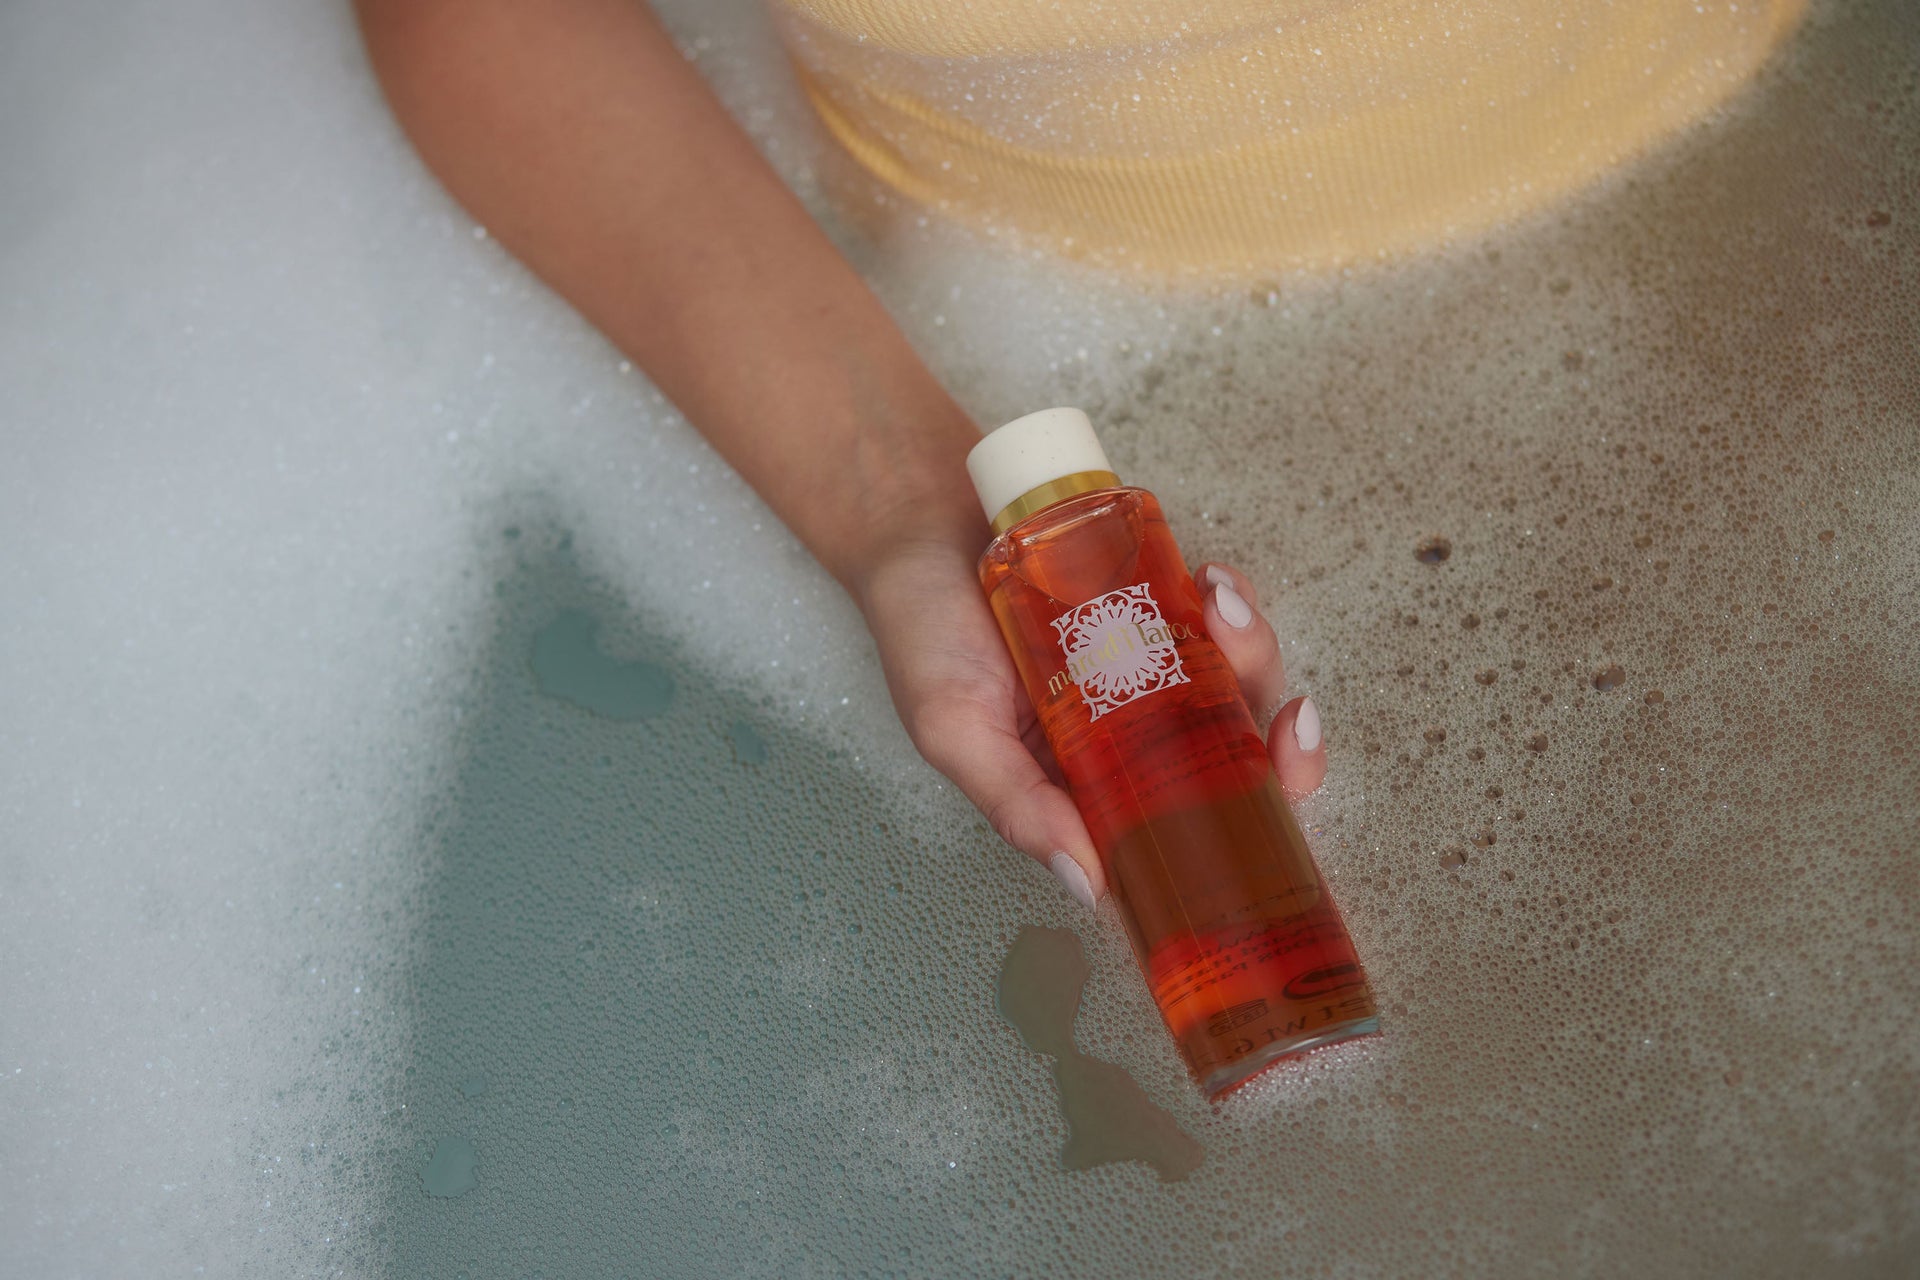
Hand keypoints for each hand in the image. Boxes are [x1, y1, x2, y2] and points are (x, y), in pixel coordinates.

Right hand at [856, 534, 1328, 910]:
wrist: (912, 520)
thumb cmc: (921, 632)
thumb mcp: (954, 732)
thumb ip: (1017, 806)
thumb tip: (1091, 885)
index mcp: (1087, 786)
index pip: (1184, 826)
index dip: (1252, 818)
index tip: (1281, 785)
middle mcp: (1126, 734)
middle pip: (1235, 755)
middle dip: (1279, 737)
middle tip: (1287, 712)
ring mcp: (1145, 666)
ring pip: (1237, 680)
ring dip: (1255, 651)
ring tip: (1221, 608)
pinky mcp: (1150, 603)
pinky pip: (1215, 614)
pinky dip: (1230, 601)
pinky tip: (1213, 582)